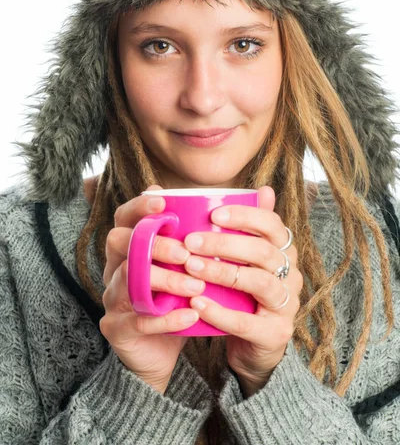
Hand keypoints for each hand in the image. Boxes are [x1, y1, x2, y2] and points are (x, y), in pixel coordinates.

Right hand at [100, 185, 203, 393]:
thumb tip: (257, 196)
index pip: (123, 218)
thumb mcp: (187, 267)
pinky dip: (167, 318)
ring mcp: (112, 299)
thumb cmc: (177, 299)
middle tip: (186, 254)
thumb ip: (204, 237)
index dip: (138, 207)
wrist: (160, 351)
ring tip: (196, 287)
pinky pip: (138, 321)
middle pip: (120, 243)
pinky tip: (191, 316)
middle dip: (155, 245)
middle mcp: (115, 269)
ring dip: (166, 281)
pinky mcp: (117, 329)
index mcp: (129, 249)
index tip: (163, 202)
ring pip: (130, 281)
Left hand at [183, 186, 302, 395]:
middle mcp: (291, 275)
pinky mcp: (275, 334)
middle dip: (225, 243)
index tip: (213, 213)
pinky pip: (247, 322)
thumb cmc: (245, 294)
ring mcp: (286, 305)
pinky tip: (196, 302)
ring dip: (221, 272)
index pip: (272, 225)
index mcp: (284, 252)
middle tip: (191, 241)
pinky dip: (220, 312)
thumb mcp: (247, 260)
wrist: (254, 347)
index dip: (245, 216)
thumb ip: (250, 227)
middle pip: (262, 252)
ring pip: (258, 282)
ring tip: (191, 267)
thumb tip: (263, 188)